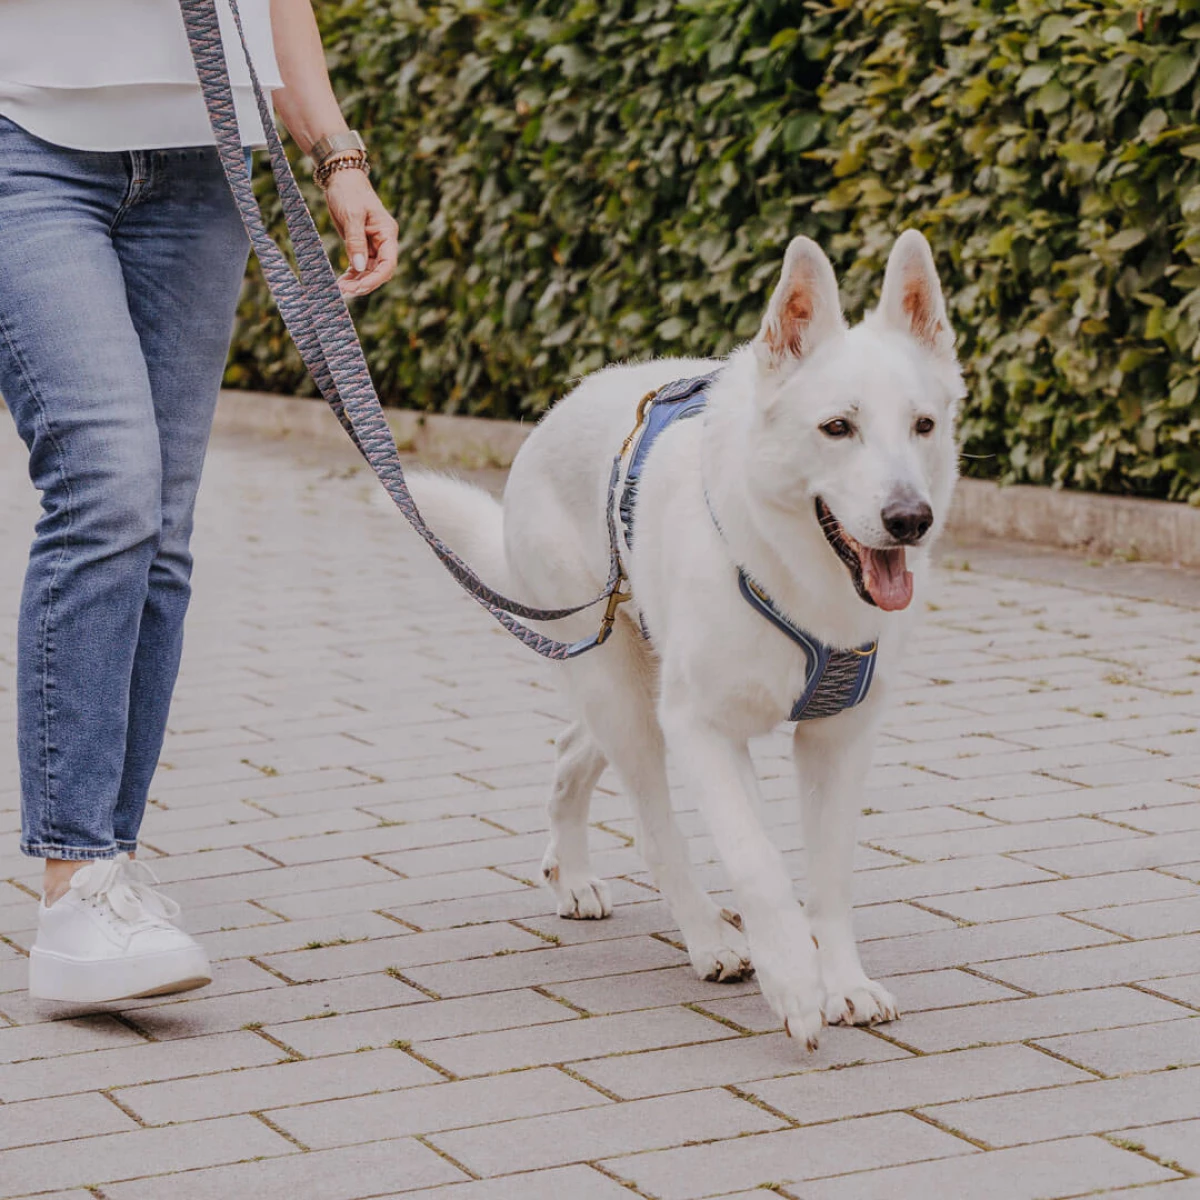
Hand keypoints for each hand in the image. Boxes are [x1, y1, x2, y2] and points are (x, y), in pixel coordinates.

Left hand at [322, 169, 398, 298]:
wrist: (341, 178)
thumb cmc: (349, 191)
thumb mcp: (352, 215)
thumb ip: (356, 242)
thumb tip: (360, 268)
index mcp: (387, 233)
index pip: (388, 264)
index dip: (376, 279)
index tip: (359, 287)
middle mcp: (383, 242)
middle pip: (379, 271)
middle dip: (364, 283)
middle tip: (345, 292)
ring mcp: (373, 245)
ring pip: (369, 272)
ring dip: (356, 282)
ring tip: (339, 289)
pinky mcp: (361, 246)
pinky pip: (359, 266)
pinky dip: (351, 275)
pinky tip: (341, 283)